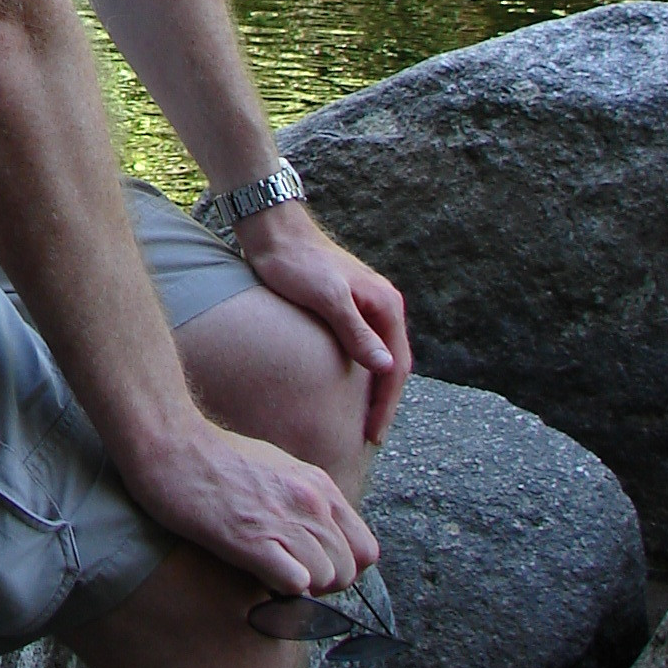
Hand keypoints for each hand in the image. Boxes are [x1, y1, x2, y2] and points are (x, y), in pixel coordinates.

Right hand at [125, 416, 379, 597]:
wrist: (171, 444)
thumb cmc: (215, 456)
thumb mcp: (277, 466)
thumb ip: (303, 498)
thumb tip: (314, 534)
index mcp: (319, 486)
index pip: (366, 550)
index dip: (344, 567)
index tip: (314, 566)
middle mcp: (311, 502)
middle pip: (348, 572)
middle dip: (322, 584)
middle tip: (288, 574)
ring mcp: (285, 520)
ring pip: (325, 581)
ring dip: (299, 588)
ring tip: (268, 572)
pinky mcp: (254, 540)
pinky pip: (296, 584)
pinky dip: (279, 590)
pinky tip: (256, 573)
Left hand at [235, 200, 412, 443]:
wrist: (272, 231)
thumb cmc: (296, 262)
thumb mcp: (327, 298)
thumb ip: (356, 332)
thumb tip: (386, 368)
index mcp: (386, 305)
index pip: (396, 367)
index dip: (386, 404)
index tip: (373, 435)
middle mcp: (382, 306)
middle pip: (391, 365)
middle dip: (382, 402)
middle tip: (367, 437)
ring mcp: (365, 307)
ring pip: (376, 357)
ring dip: (371, 389)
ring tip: (357, 421)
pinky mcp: (345, 308)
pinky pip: (360, 348)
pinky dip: (357, 372)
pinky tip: (342, 388)